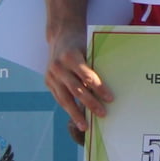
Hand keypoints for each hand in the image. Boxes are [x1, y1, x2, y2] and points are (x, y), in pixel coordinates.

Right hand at [44, 20, 112, 134]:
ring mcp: (51, 75)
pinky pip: (59, 98)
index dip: (99, 88)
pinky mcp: (47, 81)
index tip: (110, 99)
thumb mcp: (89, 48)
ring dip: (75, 113)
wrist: (60, 34)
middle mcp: (59, 67)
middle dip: (90, 104)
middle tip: (102, 114)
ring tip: (85, 126)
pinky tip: (76, 118)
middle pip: (76, 89)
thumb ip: (95, 65)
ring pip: (65, 98)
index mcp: (71, 57)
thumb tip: (112, 85)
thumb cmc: (81, 42)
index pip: (87, 76)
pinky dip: (68, 108)